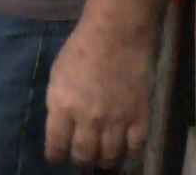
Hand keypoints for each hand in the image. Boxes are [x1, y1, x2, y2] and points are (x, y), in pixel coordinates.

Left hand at [44, 16, 153, 166]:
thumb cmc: (81, 49)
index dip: (55, 155)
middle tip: (80, 160)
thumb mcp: (57, 75)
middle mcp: (88, 119)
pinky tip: (125, 153)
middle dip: (80, 160)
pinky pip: (135, 147)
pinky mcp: (140, 116)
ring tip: (102, 160)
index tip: (55, 158)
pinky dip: (129, 154)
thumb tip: (60, 124)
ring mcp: (116, 120)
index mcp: (63, 107)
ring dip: (104, 161)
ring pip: (110, 155)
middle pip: (83, 155)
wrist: (117, 34)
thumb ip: (58, 103)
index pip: (56, 144)